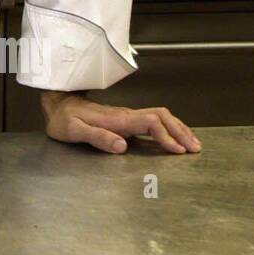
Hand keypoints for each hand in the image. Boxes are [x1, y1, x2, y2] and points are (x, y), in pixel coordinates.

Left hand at [40, 91, 200, 154]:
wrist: (57, 104)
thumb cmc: (63, 119)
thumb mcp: (74, 130)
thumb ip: (97, 137)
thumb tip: (122, 145)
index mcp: (116, 119)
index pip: (149, 122)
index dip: (165, 136)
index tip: (177, 150)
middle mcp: (125, 115)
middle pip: (161, 117)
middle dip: (180, 131)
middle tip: (196, 148)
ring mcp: (127, 116)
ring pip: (160, 117)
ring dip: (178, 129)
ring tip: (193, 144)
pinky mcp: (126, 119)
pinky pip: (153, 121)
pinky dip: (169, 129)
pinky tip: (174, 138)